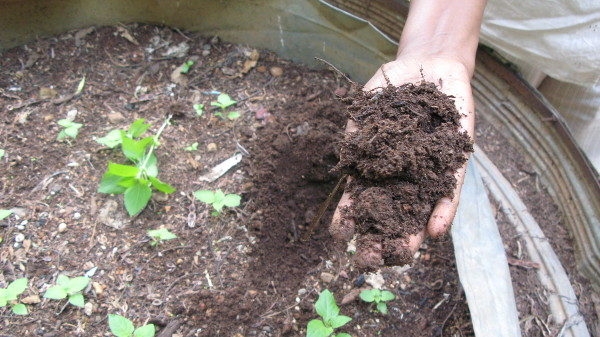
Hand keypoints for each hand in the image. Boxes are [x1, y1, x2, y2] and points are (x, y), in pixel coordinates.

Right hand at [330, 56, 474, 267]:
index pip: (360, 198)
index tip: (340, 234)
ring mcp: (428, 171)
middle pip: (389, 213)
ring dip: (411, 234)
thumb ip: (359, 135)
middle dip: (380, 237)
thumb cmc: (393, 85)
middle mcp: (402, 175)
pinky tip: (435, 231)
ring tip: (403, 254)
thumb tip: (350, 165)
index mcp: (377, 167)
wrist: (429, 62)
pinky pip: (450, 190)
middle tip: (371, 260)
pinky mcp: (455, 162)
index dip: (350, 216)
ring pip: (420, 208)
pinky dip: (443, 210)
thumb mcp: (368, 107)